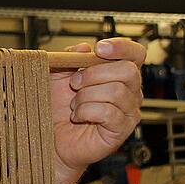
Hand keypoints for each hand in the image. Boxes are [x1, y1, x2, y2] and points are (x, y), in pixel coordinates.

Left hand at [50, 38, 145, 183]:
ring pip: (116, 91)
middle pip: (127, 70)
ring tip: (74, 105)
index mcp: (118, 74)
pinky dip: (86, 111)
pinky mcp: (121, 129)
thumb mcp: (58, 74)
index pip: (135, 53)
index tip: (99, 49)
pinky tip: (78, 116)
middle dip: (94, 74)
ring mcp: (128, 111)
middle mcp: (129, 91)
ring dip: (86, 96)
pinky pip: (108, 112)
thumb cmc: (57, 107)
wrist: (49, 136)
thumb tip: (84, 47)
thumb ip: (70, 57)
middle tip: (74, 84)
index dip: (122, 47)